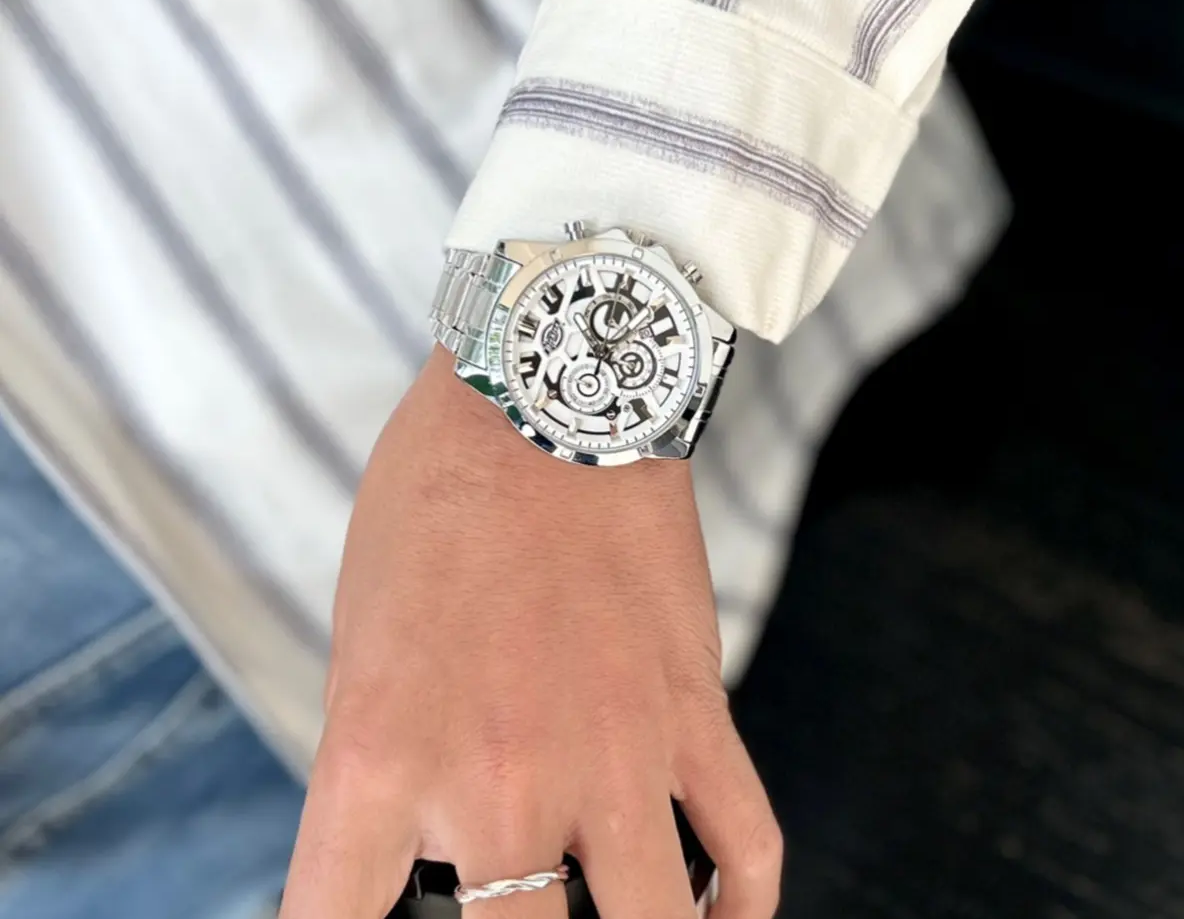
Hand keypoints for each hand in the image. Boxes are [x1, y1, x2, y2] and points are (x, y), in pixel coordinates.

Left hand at [280, 345, 781, 918]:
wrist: (544, 392)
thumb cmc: (435, 493)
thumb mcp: (364, 628)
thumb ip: (386, 754)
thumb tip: (424, 838)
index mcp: (380, 757)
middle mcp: (497, 784)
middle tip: (505, 913)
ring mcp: (611, 756)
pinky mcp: (693, 712)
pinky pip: (744, 847)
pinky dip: (741, 905)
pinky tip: (719, 916)